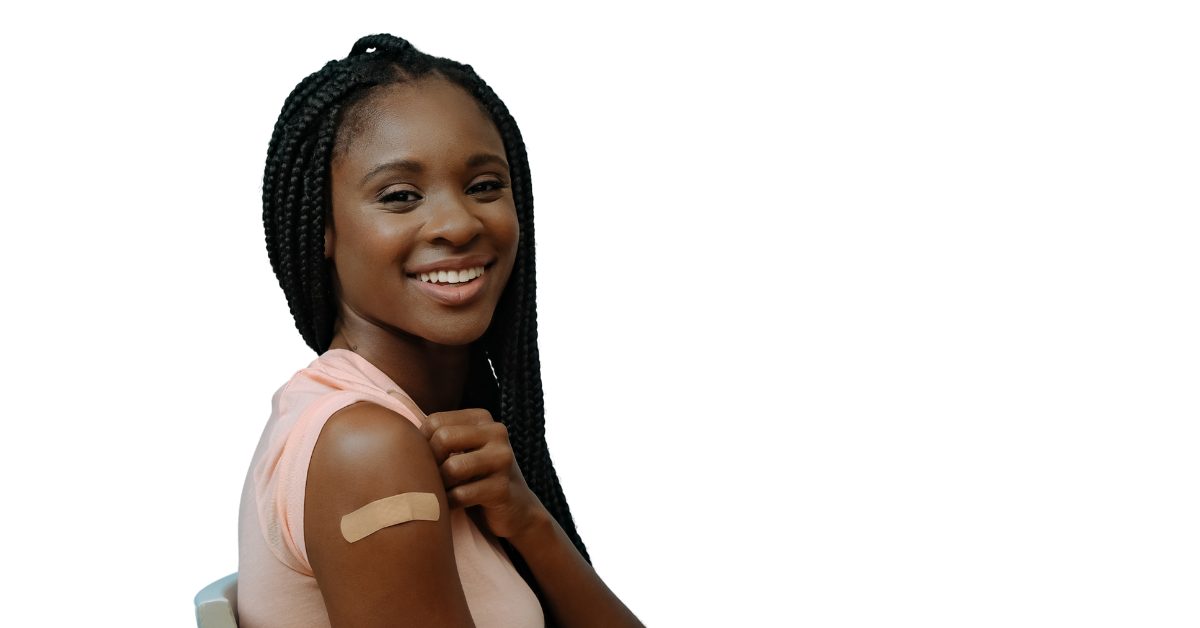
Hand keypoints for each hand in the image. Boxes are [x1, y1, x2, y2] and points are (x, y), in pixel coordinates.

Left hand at [419, 408, 547, 539]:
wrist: (515, 509)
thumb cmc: (476, 476)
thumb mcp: (460, 448)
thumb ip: (434, 430)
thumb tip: (390, 399)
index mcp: (482, 418)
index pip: (435, 422)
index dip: (422, 445)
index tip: (428, 462)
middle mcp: (497, 432)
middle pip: (443, 439)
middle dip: (431, 463)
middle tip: (433, 478)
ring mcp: (503, 460)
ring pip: (452, 468)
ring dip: (440, 485)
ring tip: (442, 491)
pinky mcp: (503, 488)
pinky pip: (461, 495)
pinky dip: (449, 504)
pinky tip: (453, 505)